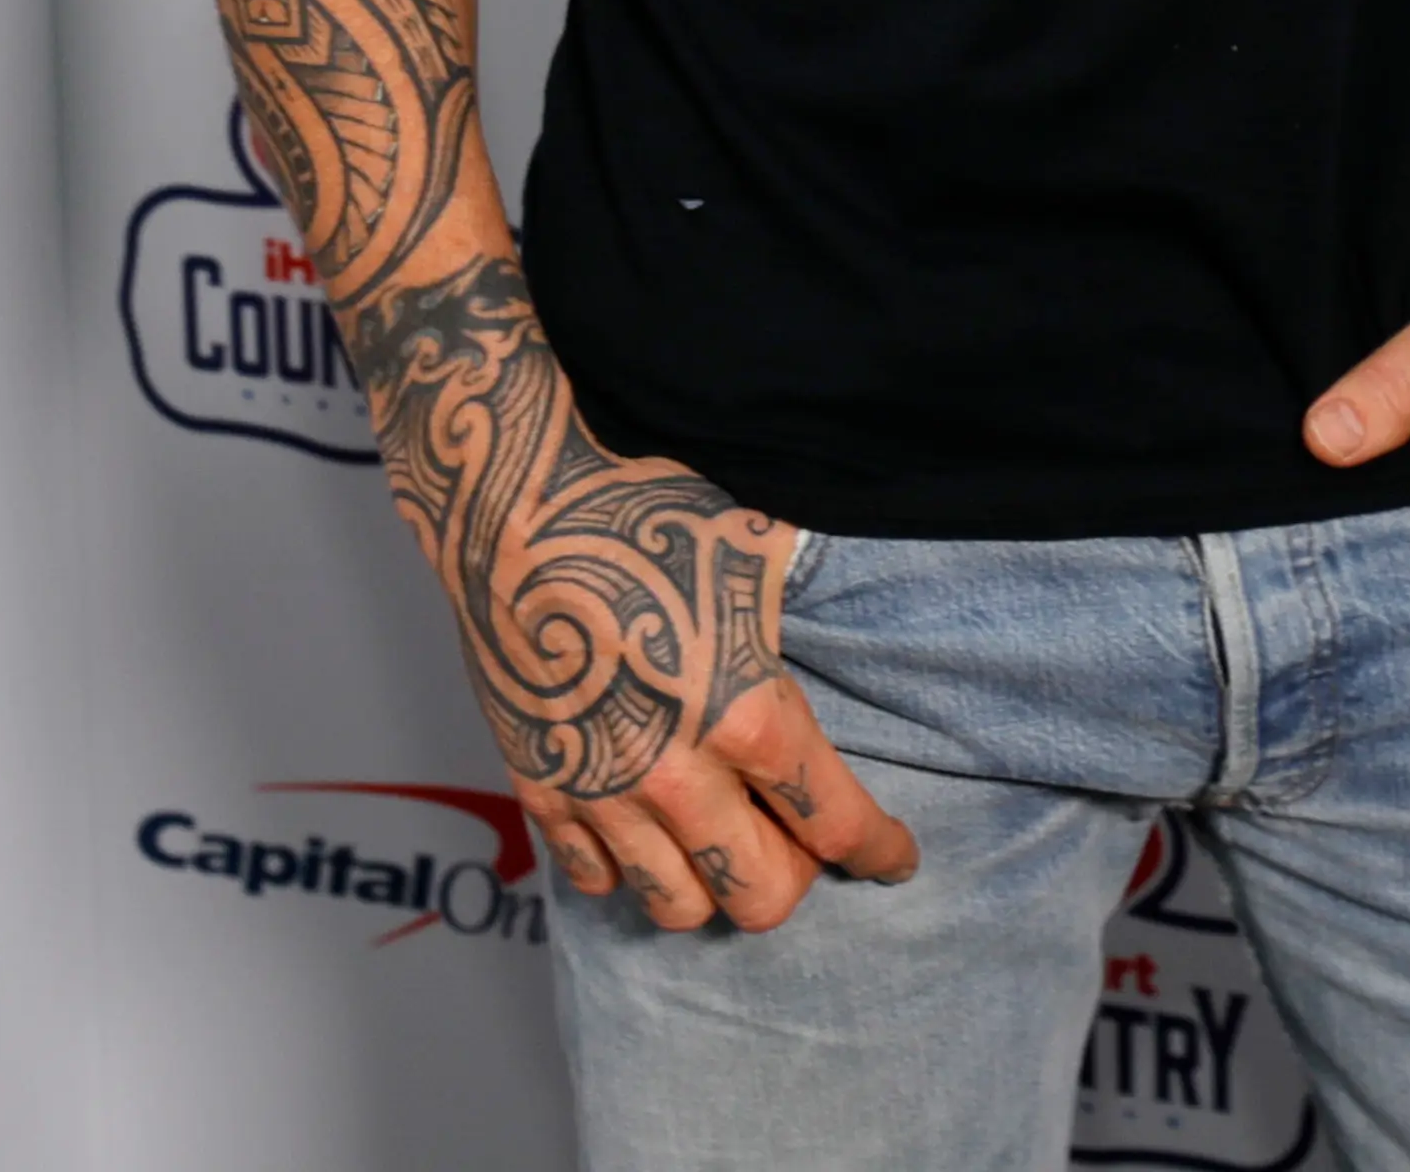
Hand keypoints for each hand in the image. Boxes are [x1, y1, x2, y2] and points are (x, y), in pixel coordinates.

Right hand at [350, 263, 921, 932]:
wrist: (513, 501)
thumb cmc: (643, 508)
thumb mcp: (759, 553)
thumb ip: (804, 625)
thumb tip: (860, 635)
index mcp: (748, 716)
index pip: (838, 824)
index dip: (881, 850)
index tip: (895, 855)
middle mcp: (677, 776)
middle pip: (761, 898)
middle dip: (795, 875)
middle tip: (796, 837)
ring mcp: (601, 792)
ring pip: (675, 907)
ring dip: (711, 884)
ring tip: (720, 839)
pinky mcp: (539, 788)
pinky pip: (593, 878)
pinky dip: (627, 867)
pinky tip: (643, 825)